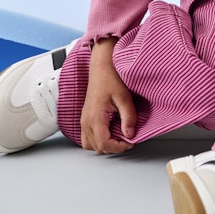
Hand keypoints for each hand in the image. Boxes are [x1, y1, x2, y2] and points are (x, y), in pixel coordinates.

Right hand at [80, 37, 136, 153]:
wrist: (101, 66)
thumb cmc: (111, 77)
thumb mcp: (124, 97)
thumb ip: (128, 117)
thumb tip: (130, 134)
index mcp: (95, 117)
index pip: (104, 144)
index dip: (118, 147)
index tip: (130, 142)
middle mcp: (86, 121)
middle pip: (97, 147)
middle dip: (113, 147)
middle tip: (126, 138)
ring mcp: (84, 120)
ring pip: (90, 145)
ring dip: (104, 144)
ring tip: (118, 136)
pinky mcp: (85, 117)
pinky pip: (87, 137)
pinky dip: (97, 139)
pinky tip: (109, 131)